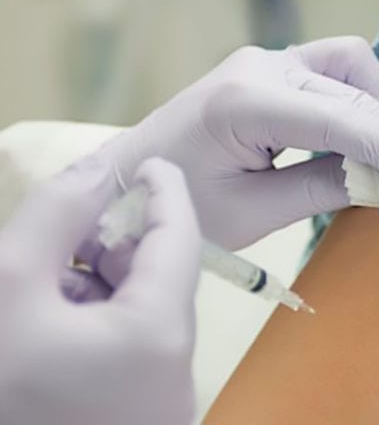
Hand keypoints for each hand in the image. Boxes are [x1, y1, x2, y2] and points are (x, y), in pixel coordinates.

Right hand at [0, 157, 200, 424]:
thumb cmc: (7, 392)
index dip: (165, 191)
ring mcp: (162, 398)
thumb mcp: (10, 289)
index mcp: (161, 331)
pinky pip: (130, 348)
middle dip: (113, 244)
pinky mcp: (142, 414)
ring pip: (140, 312)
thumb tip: (97, 167)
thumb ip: (54, 217)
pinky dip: (96, 322)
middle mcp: (178, 367)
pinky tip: (49, 323)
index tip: (149, 161)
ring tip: (45, 280)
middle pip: (157, 277)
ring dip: (97, 284)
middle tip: (69, 230)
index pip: (180, 237)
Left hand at [100, 36, 378, 249]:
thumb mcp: (253, 212)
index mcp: (245, 103)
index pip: (342, 119)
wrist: (132, 179)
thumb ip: (323, 189)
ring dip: (378, 110)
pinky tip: (361, 141)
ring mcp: (266, 61)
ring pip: (351, 65)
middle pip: (355, 85)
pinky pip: (334, 72)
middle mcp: (259, 66)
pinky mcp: (271, 69)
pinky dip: (359, 103)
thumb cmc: (181, 204)